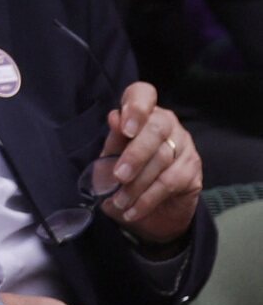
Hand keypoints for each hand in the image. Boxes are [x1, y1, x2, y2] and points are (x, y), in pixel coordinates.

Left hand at [99, 82, 200, 244]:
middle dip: (134, 155)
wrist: (150, 209)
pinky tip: (132, 211)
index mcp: (142, 113)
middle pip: (155, 129)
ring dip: (136, 185)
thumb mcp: (111, 159)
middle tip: (118, 176)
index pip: (143, 94)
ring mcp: (183, 144)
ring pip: (162, 159)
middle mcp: (166, 123)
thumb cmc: (125, 175)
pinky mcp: (193, 168)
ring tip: (118, 202)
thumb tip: (114, 117)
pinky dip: (147, 199)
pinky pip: (170, 182)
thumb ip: (113, 140)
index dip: (135, 107)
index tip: (125, 128)